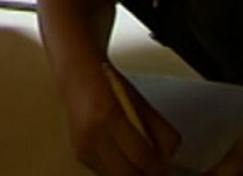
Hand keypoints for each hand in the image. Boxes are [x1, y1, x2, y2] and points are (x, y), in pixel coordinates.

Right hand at [65, 63, 179, 175]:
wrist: (74, 75)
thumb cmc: (108, 84)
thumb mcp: (139, 103)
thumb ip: (159, 130)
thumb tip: (168, 158)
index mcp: (109, 116)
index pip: (141, 156)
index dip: (158, 167)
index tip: (166, 167)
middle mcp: (92, 135)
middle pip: (127, 174)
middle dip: (146, 174)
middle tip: (156, 169)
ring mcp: (83, 146)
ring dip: (131, 173)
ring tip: (141, 162)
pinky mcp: (79, 153)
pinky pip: (105, 171)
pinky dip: (118, 168)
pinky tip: (123, 155)